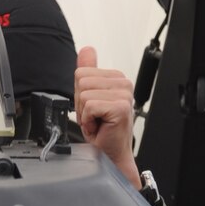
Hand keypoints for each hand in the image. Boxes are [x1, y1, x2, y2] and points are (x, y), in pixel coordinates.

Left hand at [75, 46, 140, 188]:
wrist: (111, 155)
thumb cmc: (103, 131)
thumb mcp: (90, 98)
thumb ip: (89, 71)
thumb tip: (86, 50)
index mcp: (116, 78)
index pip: (82, 72)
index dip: (80, 95)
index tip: (92, 110)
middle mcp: (124, 83)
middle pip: (81, 80)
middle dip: (81, 104)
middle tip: (95, 118)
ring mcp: (124, 94)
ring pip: (84, 93)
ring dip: (85, 114)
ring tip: (98, 123)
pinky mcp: (120, 107)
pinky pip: (89, 106)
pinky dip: (89, 121)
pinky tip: (100, 128)